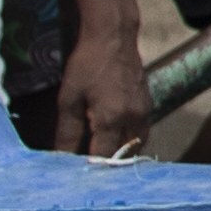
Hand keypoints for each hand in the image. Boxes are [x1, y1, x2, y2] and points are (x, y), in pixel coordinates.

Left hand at [47, 24, 157, 159]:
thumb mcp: (69, 99)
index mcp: (112, 120)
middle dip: (107, 164)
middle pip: (123, 157)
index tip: (77, 174)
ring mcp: (145, 113)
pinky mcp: (148, 105)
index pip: (103, 158)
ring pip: (136, 147)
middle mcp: (133, 120)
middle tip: (88, 166)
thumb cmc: (86, 65)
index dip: (90, 169)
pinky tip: (115, 137)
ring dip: (121, 154)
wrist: (113, 36)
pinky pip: (142, 133)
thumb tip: (61, 158)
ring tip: (102, 153)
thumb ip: (67, 132)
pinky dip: (129, 141)